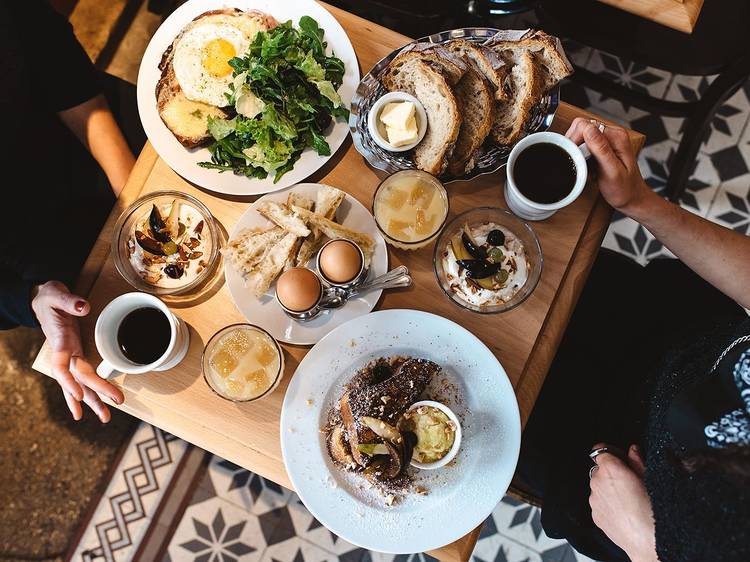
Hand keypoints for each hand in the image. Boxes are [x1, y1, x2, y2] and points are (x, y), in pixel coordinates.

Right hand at [31, 281, 123, 421]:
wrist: (41, 300)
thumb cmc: (50, 298)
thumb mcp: (57, 294)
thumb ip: (70, 301)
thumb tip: (83, 307)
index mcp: (60, 340)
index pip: (63, 365)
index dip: (70, 381)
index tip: (79, 396)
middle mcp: (64, 352)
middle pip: (79, 378)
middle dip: (95, 394)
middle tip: (111, 409)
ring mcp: (68, 356)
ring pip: (80, 383)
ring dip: (93, 400)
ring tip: (105, 417)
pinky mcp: (72, 355)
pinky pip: (78, 378)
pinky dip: (82, 395)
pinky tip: (84, 411)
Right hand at [565, 118, 652, 215]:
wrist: (631, 198)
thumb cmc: (625, 189)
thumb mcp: (612, 171)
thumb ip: (601, 148)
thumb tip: (588, 129)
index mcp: (616, 136)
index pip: (585, 125)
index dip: (575, 141)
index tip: (576, 157)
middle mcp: (611, 135)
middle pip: (580, 129)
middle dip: (574, 146)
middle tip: (580, 163)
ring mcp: (606, 141)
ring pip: (579, 137)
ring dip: (576, 152)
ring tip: (584, 166)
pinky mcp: (601, 148)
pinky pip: (582, 146)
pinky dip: (580, 157)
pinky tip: (586, 167)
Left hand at [589, 443, 658, 561]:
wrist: (647, 540)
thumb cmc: (652, 510)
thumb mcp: (650, 478)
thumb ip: (637, 460)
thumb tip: (633, 450)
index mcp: (610, 469)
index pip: (600, 451)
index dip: (611, 453)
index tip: (620, 458)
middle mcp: (597, 482)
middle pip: (600, 469)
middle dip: (611, 472)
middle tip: (629, 482)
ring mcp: (594, 499)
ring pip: (598, 487)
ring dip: (608, 489)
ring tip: (628, 501)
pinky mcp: (595, 515)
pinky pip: (599, 503)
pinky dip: (607, 504)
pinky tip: (624, 512)